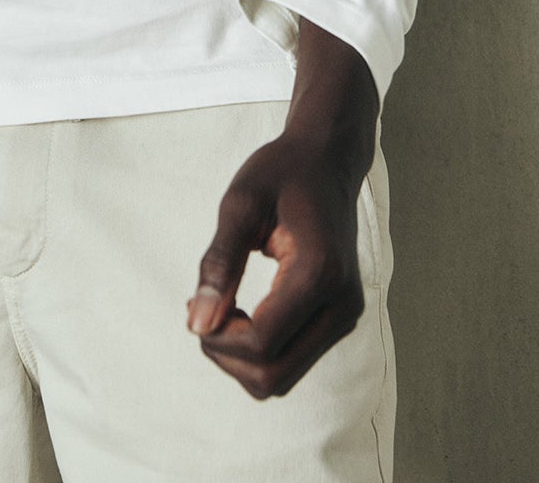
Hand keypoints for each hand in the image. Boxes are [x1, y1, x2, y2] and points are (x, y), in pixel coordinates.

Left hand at [185, 129, 366, 397]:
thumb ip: (219, 263)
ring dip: (240, 358)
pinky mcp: (339, 319)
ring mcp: (346, 316)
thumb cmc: (281, 173)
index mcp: (321, 272)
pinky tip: (239, 311)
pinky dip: (258, 351)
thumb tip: (196, 325)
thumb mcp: (240, 203)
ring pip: (282, 378)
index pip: (262, 342)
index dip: (217, 336)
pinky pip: (291, 362)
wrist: (326, 160)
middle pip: (273, 375)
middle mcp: (342, 304)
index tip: (193, 300)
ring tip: (219, 306)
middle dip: (225, 354)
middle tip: (202, 307)